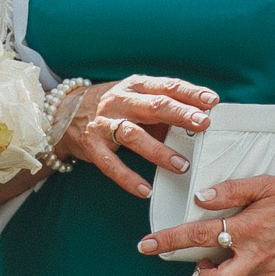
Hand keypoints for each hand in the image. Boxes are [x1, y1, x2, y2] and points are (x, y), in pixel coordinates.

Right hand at [60, 76, 218, 197]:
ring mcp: (103, 123)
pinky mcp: (90, 145)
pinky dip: (128, 178)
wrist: (63, 113)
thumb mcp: (136, 101)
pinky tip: (145, 190)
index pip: (166, 86)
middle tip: (203, 124)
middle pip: (153, 106)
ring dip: (158, 150)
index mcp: (135, 87)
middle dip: (180, 114)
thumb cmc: (112, 107)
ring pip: (132, 134)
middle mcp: (119, 101)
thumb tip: (197, 122)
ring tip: (181, 165)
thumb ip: (163, 111)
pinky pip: (110, 164)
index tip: (211, 100)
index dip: (189, 92)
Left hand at [135, 174, 274, 275]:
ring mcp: (270, 275)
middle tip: (200, 263)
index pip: (198, 237)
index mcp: (250, 228)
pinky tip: (245, 264)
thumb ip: (232, 191)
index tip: (146, 246)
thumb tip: (202, 197)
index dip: (168, 241)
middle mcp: (258, 257)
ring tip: (226, 260)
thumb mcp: (266, 185)